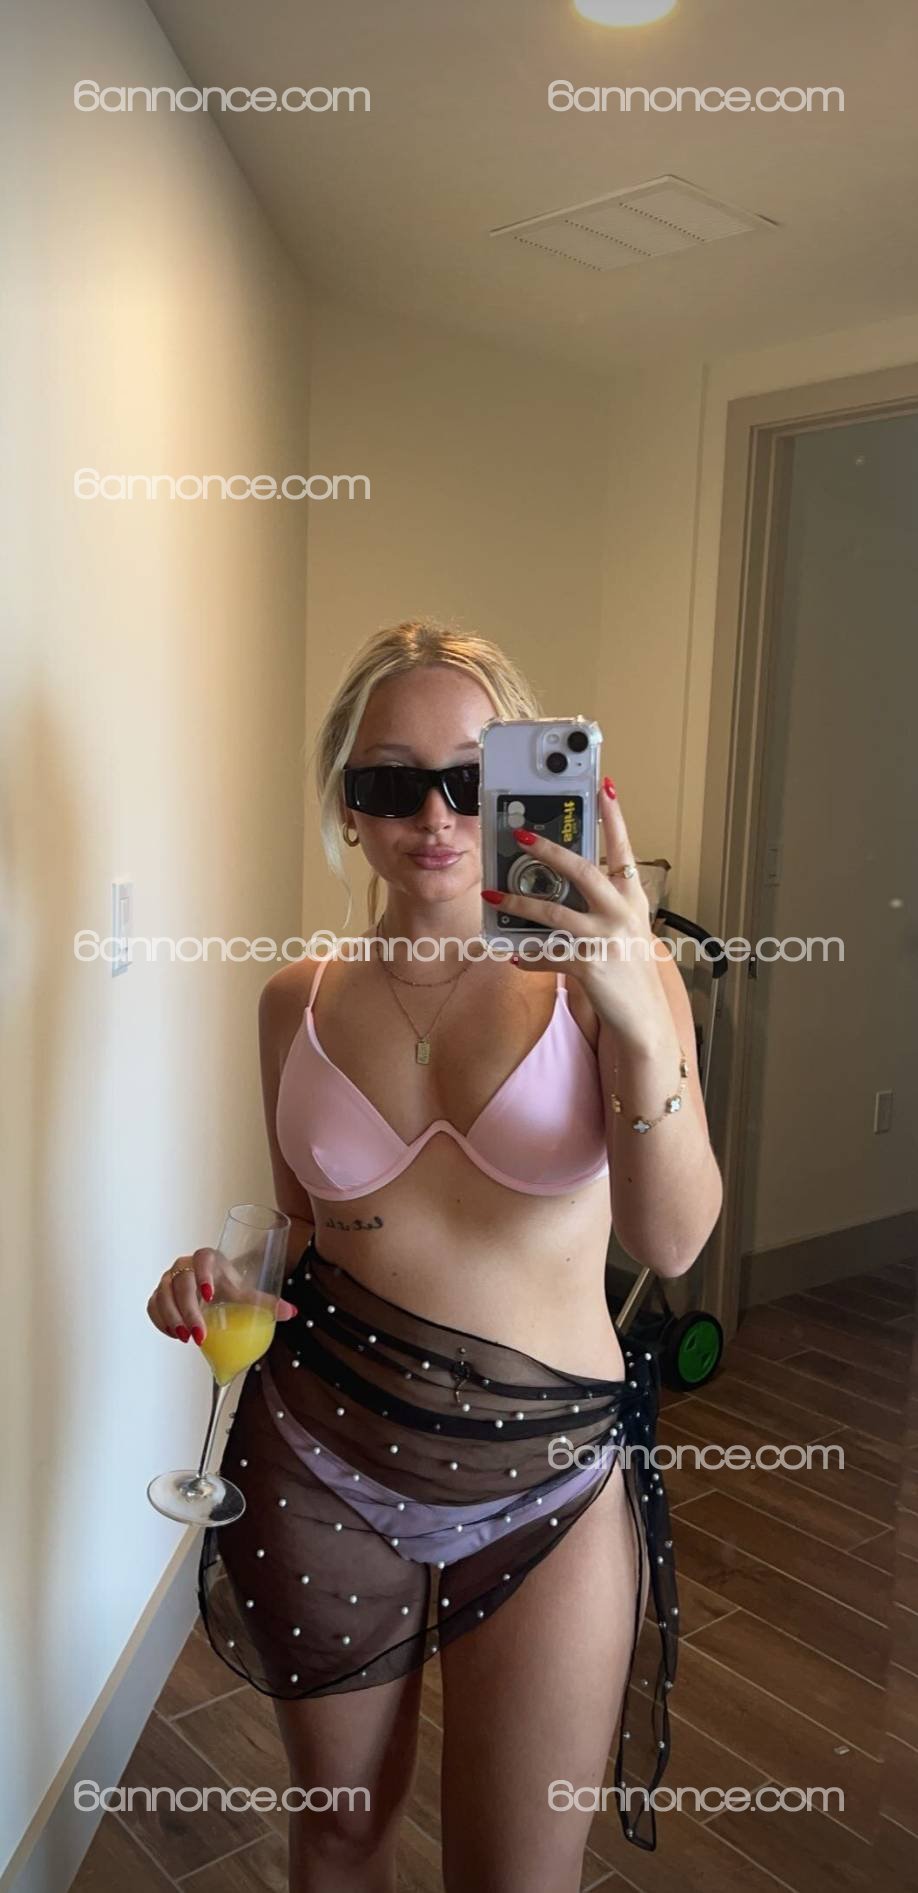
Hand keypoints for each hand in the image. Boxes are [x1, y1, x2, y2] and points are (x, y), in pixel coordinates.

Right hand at [146, 1247, 297, 1345]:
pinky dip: (160, 1322)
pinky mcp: (158, 1294)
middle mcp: (185, 1266)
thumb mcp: (244, 1293)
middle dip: (188, 1311)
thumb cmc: (227, 1287)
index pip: (202, 1258)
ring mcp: (168, 1280)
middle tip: (199, 1335)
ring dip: (172, 1319)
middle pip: (180, 1283)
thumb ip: (265, 1303)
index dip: (204, 1275)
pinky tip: (174, 1335)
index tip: (211, 1296)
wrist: (208, 1290)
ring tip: (185, 1338)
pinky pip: (153, 1306)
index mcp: (208, 1259)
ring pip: (162, 1295)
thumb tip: (292, 1313)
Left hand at [482, 777, 672, 1048]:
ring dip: (520, 903)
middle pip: (583, 871)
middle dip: (550, 851)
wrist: (644, 1017)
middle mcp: (622, 913)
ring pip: (554, 913)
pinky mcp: (589, 966)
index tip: (604, 785)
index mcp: (632, 898)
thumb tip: (559, 882)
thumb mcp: (624, 927)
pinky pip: (548, 955)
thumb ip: (600, 902)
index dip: (613, 816)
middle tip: (522, 836)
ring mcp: (606, 940)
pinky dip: (527, 956)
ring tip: (494, 894)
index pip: (623, 848)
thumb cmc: (628, 966)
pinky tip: (512, 954)